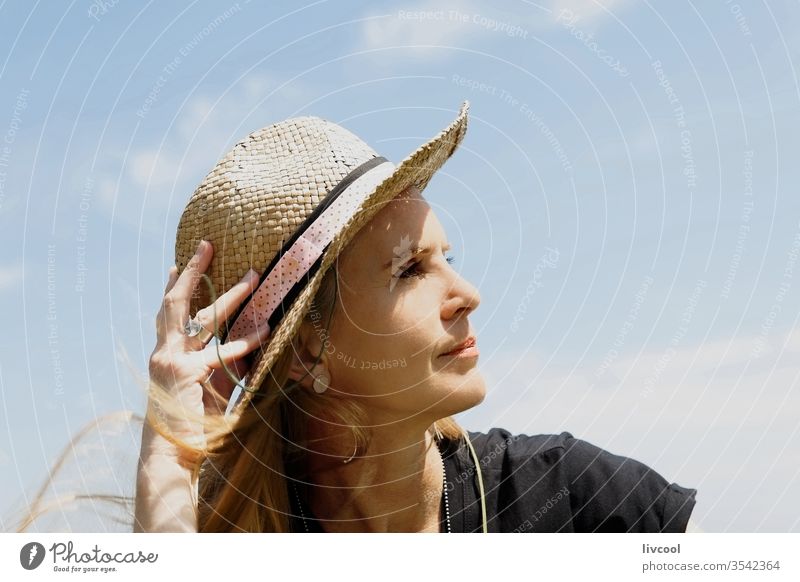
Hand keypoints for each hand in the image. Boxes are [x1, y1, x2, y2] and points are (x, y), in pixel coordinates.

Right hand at [148, 240, 269, 433]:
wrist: (172, 455)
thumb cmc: (190, 424)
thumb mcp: (207, 387)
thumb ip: (222, 366)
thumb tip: (247, 349)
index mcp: (165, 354)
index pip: (168, 314)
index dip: (173, 287)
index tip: (177, 264)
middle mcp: (165, 352)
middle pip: (176, 303)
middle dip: (192, 272)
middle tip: (206, 246)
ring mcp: (173, 361)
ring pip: (204, 318)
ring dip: (231, 296)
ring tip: (254, 277)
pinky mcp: (188, 374)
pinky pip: (223, 352)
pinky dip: (246, 341)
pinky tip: (266, 330)